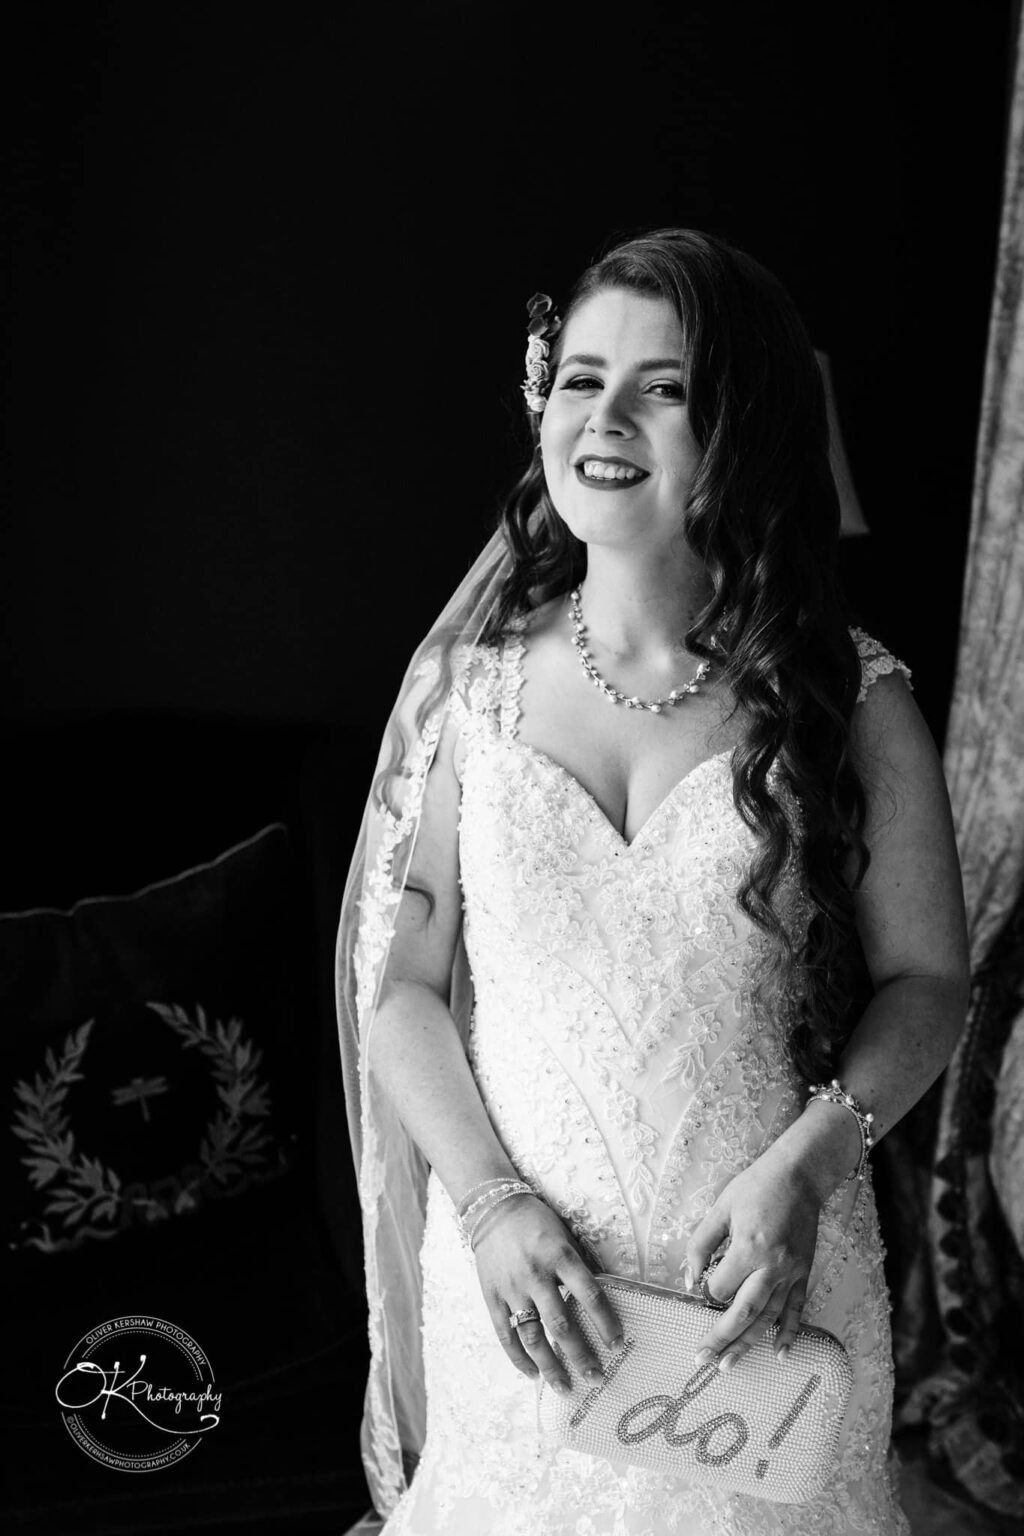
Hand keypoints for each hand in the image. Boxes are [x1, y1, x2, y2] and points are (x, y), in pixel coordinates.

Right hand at [473, 1195, 622, 1394]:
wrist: (494, 1209)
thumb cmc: (537, 1223)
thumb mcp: (566, 1236)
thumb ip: (580, 1267)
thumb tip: (601, 1301)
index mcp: (561, 1256)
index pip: (590, 1295)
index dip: (606, 1322)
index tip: (618, 1344)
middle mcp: (537, 1275)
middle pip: (562, 1324)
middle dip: (581, 1355)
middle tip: (597, 1377)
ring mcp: (512, 1288)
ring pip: (533, 1336)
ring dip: (550, 1366)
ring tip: (565, 1387)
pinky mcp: (493, 1297)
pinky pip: (505, 1335)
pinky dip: (519, 1359)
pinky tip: (532, 1375)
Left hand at [685, 1141, 822, 1371]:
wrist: (799, 1175)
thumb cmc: (756, 1187)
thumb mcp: (720, 1208)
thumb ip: (700, 1244)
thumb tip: (690, 1279)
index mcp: (749, 1248)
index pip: (720, 1287)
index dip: (704, 1293)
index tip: (697, 1290)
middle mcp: (773, 1266)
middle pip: (744, 1313)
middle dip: (721, 1339)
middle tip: (702, 1360)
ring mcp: (792, 1272)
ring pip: (769, 1319)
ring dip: (748, 1344)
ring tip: (728, 1365)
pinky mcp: (804, 1273)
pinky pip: (798, 1309)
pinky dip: (790, 1334)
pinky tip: (781, 1355)